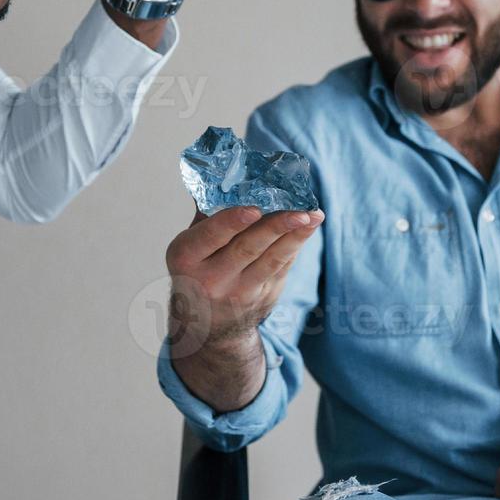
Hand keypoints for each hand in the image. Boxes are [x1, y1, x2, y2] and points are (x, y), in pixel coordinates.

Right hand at [164, 205, 321, 354]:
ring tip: (313, 216)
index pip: (210, 237)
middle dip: (276, 227)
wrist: (206, 326)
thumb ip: (207, 214)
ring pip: (271, 260)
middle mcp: (210, 279)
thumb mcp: (189, 246)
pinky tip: (308, 228)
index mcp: (186, 258)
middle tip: (299, 211)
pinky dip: (295, 246)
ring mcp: (237, 292)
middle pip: (247, 248)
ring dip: (295, 236)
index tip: (254, 208)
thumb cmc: (197, 269)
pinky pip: (281, 268)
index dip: (232, 222)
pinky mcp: (261, 297)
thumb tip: (225, 173)